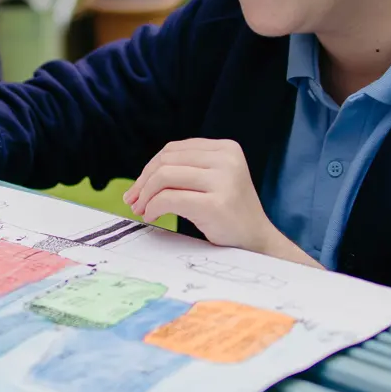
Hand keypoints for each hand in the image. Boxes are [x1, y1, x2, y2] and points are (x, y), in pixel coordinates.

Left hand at [124, 138, 317, 264]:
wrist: (257, 242)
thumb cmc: (229, 213)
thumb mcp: (213, 180)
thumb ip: (186, 169)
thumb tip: (141, 178)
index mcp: (226, 148)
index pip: (173, 150)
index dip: (150, 167)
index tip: (138, 187)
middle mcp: (226, 159)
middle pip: (166, 161)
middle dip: (143, 181)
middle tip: (133, 200)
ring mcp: (223, 180)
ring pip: (164, 177)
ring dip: (145, 195)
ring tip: (142, 209)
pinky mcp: (215, 204)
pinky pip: (169, 199)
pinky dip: (153, 207)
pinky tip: (152, 216)